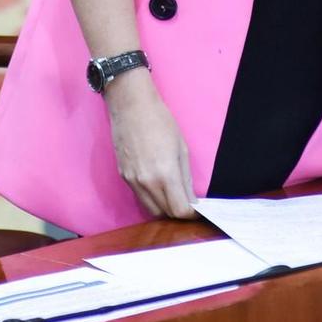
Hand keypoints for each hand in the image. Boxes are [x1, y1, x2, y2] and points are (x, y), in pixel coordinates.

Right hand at [104, 71, 195, 218]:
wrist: (131, 106)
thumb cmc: (160, 122)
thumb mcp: (181, 148)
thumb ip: (185, 178)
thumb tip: (191, 199)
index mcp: (165, 174)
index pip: (179, 210)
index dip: (191, 214)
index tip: (198, 210)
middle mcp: (146, 182)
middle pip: (165, 213)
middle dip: (178, 212)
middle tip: (188, 203)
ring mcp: (132, 181)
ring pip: (151, 209)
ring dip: (164, 208)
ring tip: (175, 196)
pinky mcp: (123, 177)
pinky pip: (140, 197)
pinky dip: (152, 198)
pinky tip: (160, 187)